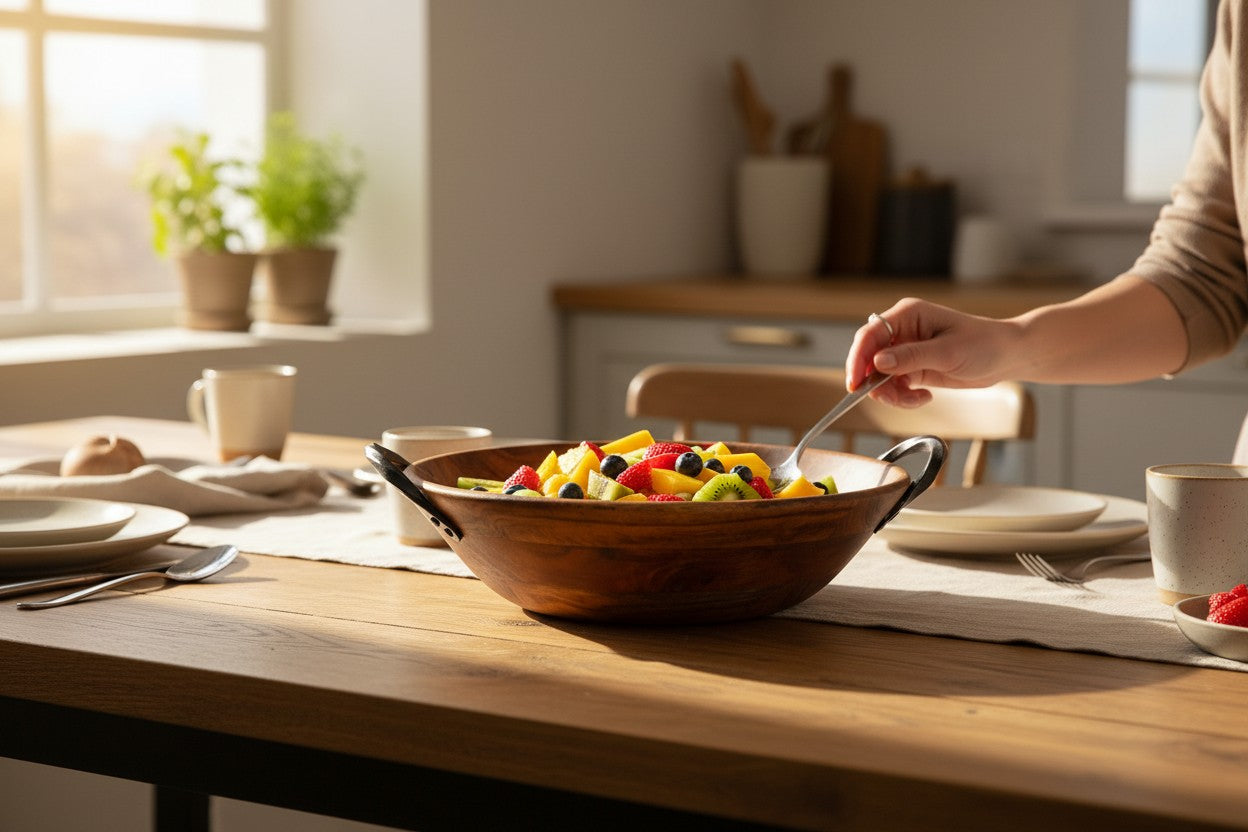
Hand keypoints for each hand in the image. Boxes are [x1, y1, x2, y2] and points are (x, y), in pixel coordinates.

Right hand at [845, 298, 1019, 406]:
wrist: (1006, 356)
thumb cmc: (984, 343)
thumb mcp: (947, 352)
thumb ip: (911, 357)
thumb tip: (878, 363)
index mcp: (908, 315)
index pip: (870, 335)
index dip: (858, 359)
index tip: (855, 383)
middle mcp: (902, 330)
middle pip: (869, 357)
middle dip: (874, 380)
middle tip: (885, 396)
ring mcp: (906, 350)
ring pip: (879, 376)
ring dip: (891, 393)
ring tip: (915, 398)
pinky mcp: (913, 368)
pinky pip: (894, 386)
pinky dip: (903, 397)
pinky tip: (923, 397)